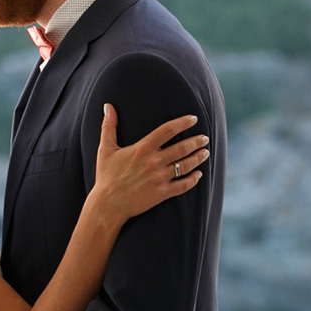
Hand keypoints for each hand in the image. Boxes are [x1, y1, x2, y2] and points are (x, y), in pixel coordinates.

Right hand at [91, 105, 207, 225]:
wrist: (108, 204)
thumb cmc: (106, 175)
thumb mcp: (105, 149)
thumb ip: (109, 126)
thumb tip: (107, 106)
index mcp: (142, 148)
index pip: (168, 130)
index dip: (183, 123)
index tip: (193, 119)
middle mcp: (154, 162)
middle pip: (182, 148)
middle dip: (196, 141)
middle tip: (204, 138)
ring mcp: (160, 178)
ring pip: (185, 165)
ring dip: (198, 158)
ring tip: (205, 152)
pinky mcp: (162, 193)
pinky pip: (183, 185)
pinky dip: (193, 179)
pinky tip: (199, 175)